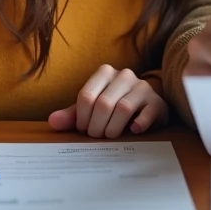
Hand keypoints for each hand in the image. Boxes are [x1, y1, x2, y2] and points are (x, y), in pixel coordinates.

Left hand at [47, 65, 168, 137]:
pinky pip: (147, 113)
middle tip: (96, 136)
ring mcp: (143, 87)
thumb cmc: (115, 106)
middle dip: (96, 126)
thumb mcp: (92, 108)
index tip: (83, 129)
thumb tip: (53, 122)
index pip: (86, 96)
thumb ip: (73, 115)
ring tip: (110, 136)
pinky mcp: (157, 101)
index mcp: (105, 72)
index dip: (81, 118)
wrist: (147, 104)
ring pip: (123, 108)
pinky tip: (133, 131)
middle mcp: (124, 75)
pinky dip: (139, 124)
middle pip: (103, 104)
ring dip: (113, 128)